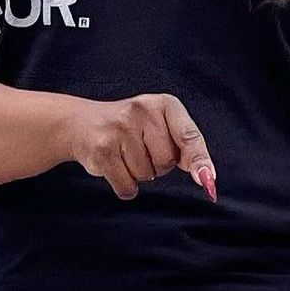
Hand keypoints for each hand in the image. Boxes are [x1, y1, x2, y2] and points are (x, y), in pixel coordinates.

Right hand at [67, 93, 217, 202]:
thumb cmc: (132, 128)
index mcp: (165, 104)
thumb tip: (206, 176)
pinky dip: (124, 186)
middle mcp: (143, 110)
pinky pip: (127, 186)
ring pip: (146, 176)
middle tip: (141, 149)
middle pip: (167, 162)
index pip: (189, 135)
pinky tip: (115, 166)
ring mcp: (120, 128)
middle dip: (158, 165)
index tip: (208, 179)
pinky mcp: (102, 149)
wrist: (81, 123)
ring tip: (125, 153)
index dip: (200, 159)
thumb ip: (185, 146)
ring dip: (138, 174)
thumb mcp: (161, 124)